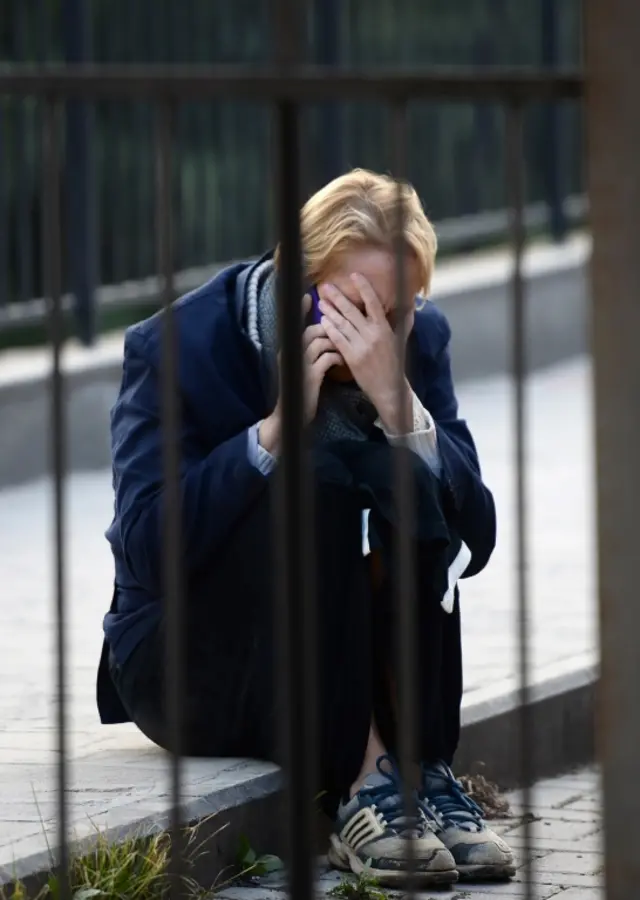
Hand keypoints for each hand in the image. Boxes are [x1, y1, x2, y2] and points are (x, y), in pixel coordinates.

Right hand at [259, 319, 341, 455]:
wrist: (289, 417)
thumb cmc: (298, 392)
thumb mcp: (301, 370)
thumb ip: (308, 355)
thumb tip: (321, 340)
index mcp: (288, 351)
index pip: (295, 325)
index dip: (301, 310)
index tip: (308, 296)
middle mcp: (291, 354)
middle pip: (311, 329)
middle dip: (329, 324)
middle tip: (343, 324)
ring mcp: (299, 364)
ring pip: (321, 340)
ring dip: (336, 341)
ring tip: (345, 346)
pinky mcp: (309, 376)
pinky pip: (327, 357)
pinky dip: (337, 357)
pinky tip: (342, 363)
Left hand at [318, 274, 412, 433]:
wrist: (389, 389)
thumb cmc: (395, 364)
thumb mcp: (401, 341)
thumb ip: (404, 322)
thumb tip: (411, 305)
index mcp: (385, 329)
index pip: (373, 303)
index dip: (364, 288)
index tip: (354, 275)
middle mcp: (373, 335)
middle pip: (352, 311)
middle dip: (337, 297)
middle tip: (325, 286)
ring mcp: (361, 347)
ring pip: (342, 324)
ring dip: (330, 311)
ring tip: (321, 301)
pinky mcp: (352, 358)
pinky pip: (338, 340)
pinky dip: (330, 329)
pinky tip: (323, 321)